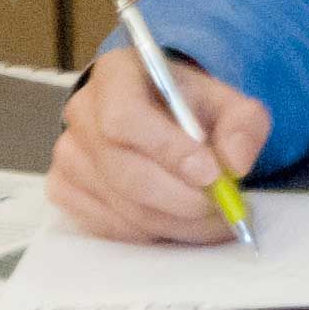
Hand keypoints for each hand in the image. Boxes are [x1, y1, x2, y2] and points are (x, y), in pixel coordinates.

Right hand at [48, 55, 272, 243]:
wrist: (162, 115)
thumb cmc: (191, 107)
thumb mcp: (229, 102)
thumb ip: (243, 125)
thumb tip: (235, 163)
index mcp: (115, 75)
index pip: (125, 118)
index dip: (169, 152)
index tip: (212, 174)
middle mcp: (81, 113)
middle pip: (123, 172)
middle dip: (181, 201)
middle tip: (225, 212)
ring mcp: (68, 155)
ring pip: (122, 208)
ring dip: (176, 224)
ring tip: (216, 221)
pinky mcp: (65, 190)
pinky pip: (110, 227)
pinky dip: (153, 234)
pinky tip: (180, 222)